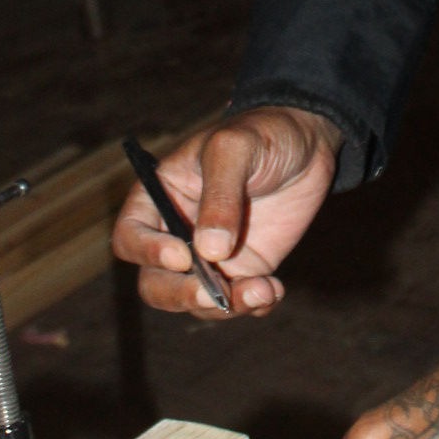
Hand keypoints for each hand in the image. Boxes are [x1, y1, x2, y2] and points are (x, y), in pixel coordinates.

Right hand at [110, 107, 338, 318]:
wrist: (309, 142)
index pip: (130, 235)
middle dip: (180, 294)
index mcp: (159, 197)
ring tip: (262, 290)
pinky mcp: (244, 269)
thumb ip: (220, 195)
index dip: (147, 252)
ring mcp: (210, 256)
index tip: (182, 255)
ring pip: (195, 300)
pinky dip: (252, 305)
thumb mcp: (235, 149)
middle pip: (155, 282)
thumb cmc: (262, 133)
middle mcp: (177, 232)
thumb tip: (209, 252)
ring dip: (222, 306)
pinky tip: (273, 290)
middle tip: (214, 293)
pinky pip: (236, 302)